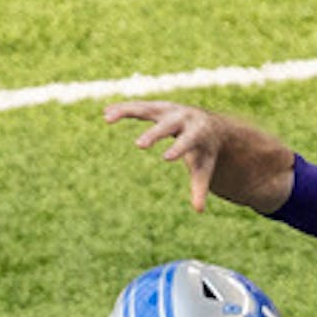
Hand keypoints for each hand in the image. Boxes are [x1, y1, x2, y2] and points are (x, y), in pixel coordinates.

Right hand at [104, 101, 224, 211]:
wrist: (210, 125)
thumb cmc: (204, 151)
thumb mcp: (204, 168)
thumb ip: (200, 187)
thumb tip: (199, 210)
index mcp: (198, 132)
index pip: (188, 141)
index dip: (178, 149)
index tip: (166, 159)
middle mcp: (184, 117)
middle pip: (167, 126)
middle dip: (154, 134)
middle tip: (139, 145)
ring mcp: (169, 109)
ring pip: (147, 109)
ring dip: (127, 112)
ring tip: (107, 118)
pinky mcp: (157, 107)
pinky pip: (138, 106)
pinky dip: (123, 108)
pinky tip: (105, 112)